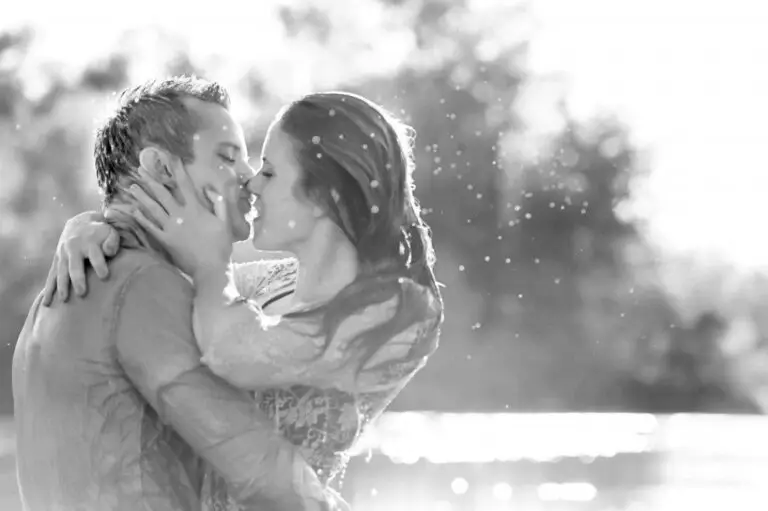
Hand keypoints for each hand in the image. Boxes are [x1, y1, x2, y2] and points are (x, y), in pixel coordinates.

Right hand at [42, 211, 120, 305]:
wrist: (79, 224)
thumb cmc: (101, 233)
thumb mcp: (110, 233)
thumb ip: (112, 242)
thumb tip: (109, 252)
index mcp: (89, 243)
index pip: (95, 255)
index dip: (100, 265)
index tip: (104, 276)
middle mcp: (74, 249)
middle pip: (75, 266)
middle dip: (77, 279)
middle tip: (81, 293)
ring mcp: (63, 256)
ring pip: (61, 273)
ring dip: (62, 286)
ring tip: (64, 300)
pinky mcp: (57, 262)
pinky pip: (51, 277)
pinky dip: (49, 289)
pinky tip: (47, 303)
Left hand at [128, 160, 232, 277]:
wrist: (210, 268)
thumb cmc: (221, 247)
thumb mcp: (225, 223)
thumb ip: (219, 205)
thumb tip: (211, 189)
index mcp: (196, 210)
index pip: (185, 185)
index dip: (177, 170)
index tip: (170, 158)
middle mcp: (180, 216)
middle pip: (163, 194)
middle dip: (151, 180)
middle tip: (140, 170)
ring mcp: (171, 228)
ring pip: (153, 208)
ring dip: (141, 196)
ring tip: (132, 187)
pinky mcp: (165, 240)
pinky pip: (150, 227)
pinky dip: (141, 218)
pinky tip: (133, 210)